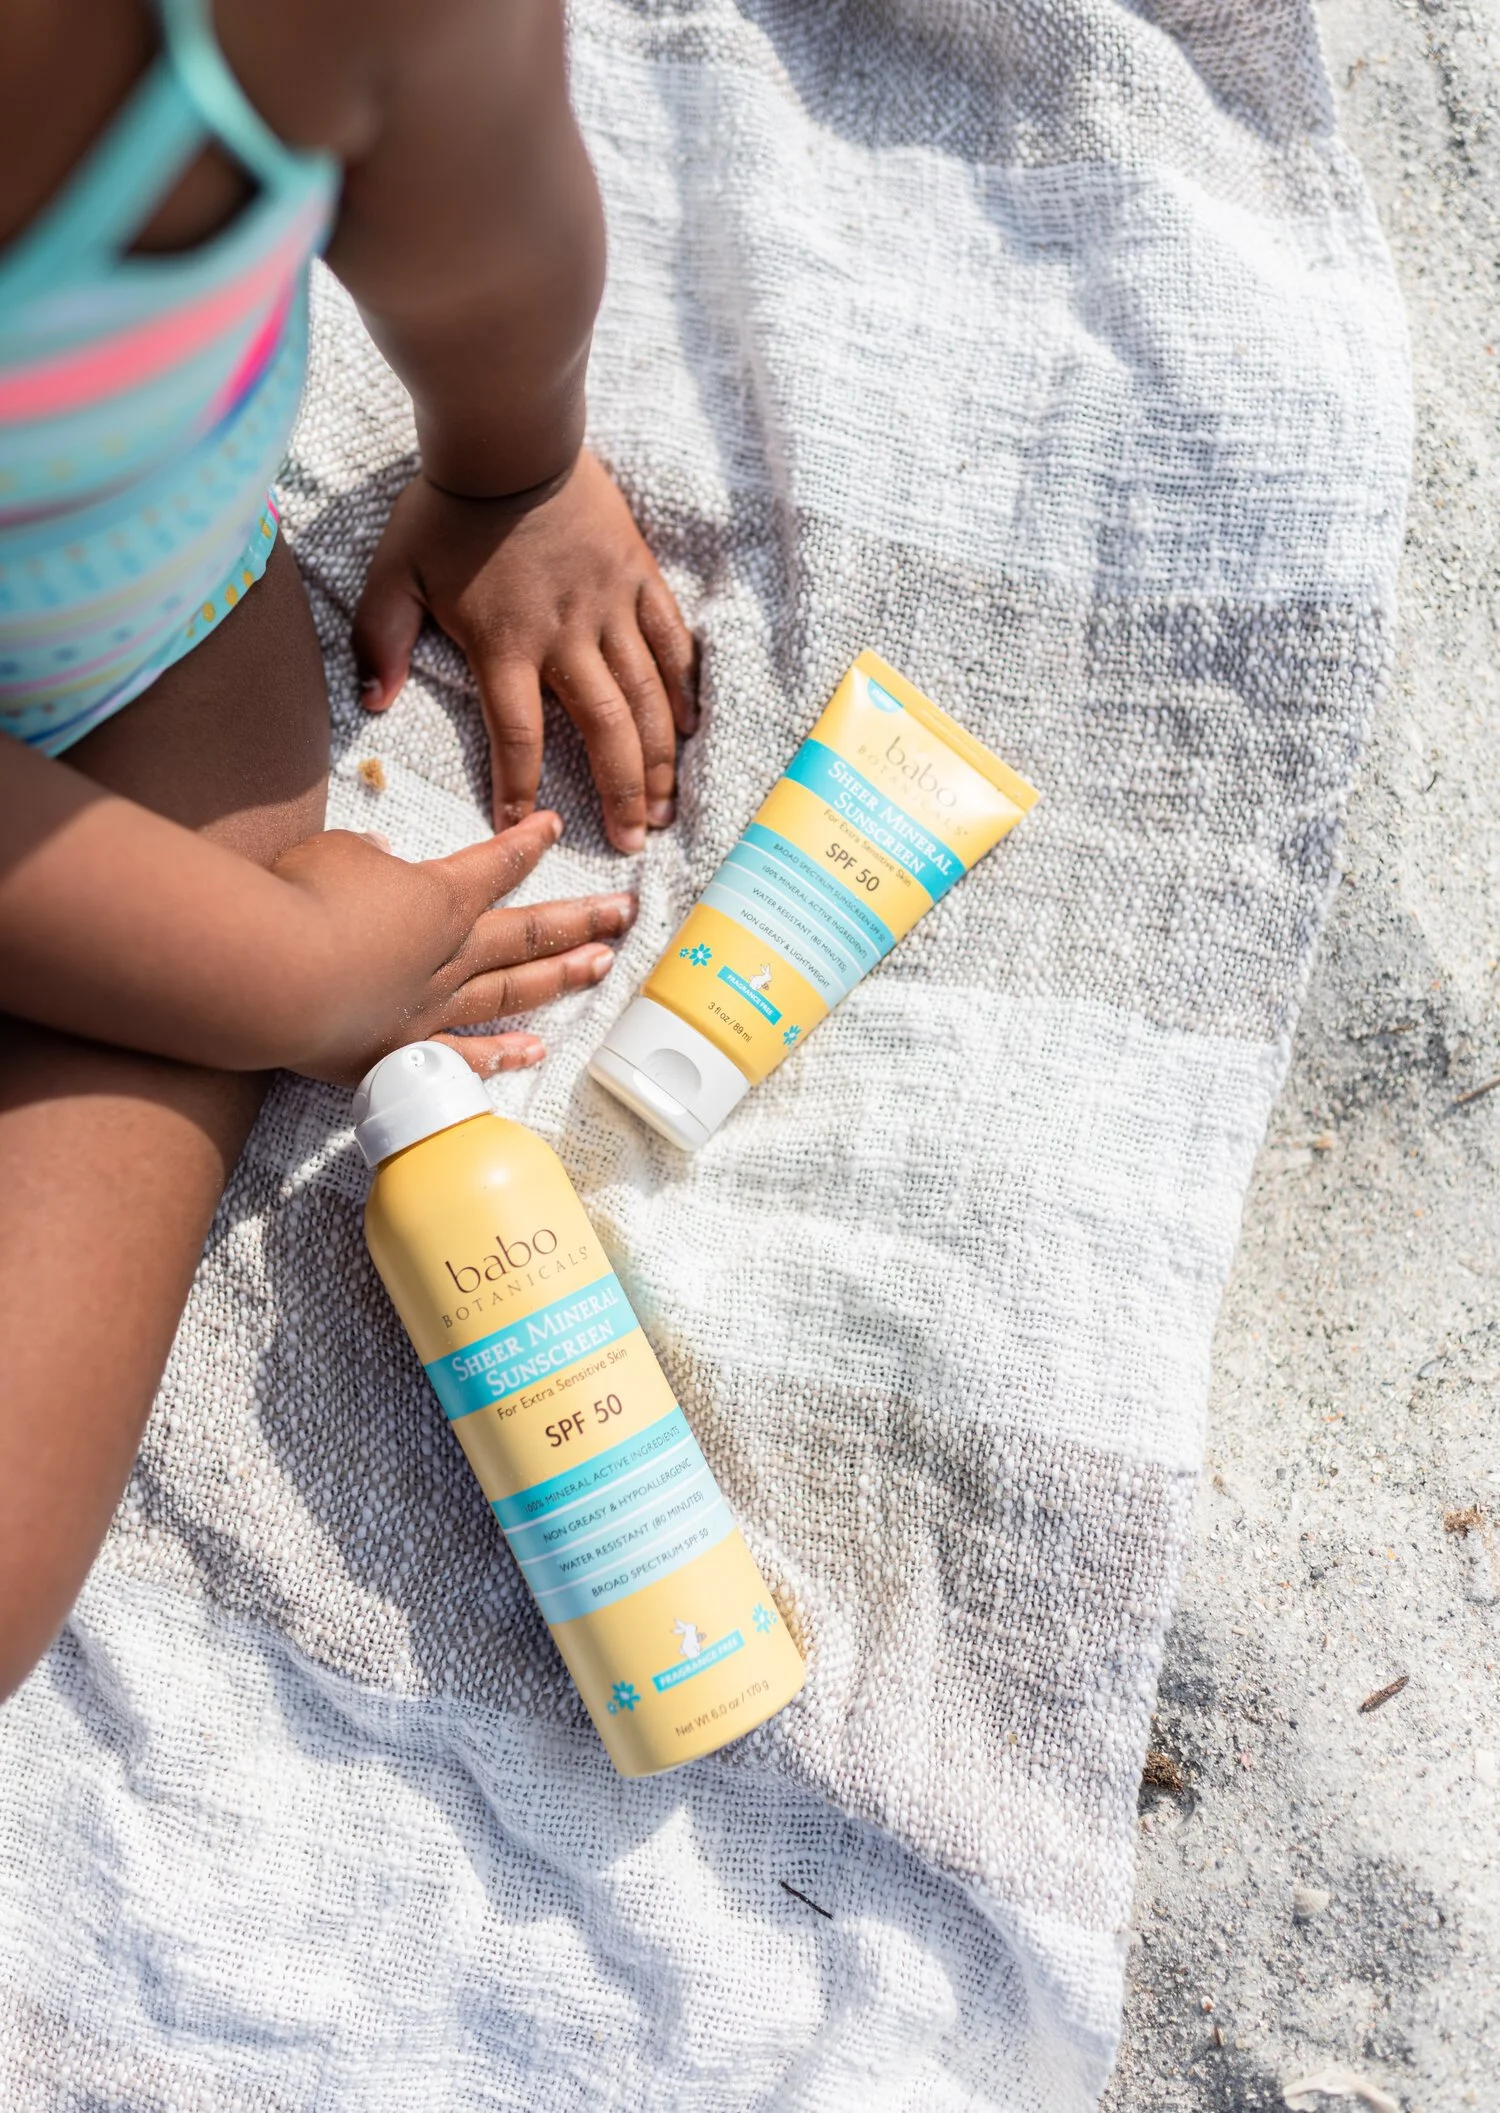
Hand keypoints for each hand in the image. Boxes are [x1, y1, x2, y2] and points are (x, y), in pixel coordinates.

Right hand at [272, 810, 634, 1082]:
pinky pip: (467, 1057)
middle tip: (625, 913)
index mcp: (438, 896)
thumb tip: (379, 858)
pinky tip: (535, 1052)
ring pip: (514, 991)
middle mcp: (450, 953)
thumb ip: (365, 857)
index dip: (528, 844)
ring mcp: (433, 1008)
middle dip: (582, 918)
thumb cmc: (299, 900)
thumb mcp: (334, 854)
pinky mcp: (404, 1053)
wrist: (275, 975)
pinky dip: (502, 1054)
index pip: (495, 864)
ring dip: (561, 978)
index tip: (557, 828)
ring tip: (601, 968)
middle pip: (530, 931)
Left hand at [353, 450, 697, 852]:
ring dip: (659, 758)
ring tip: (665, 807)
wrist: (509, 437)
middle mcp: (565, 634)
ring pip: (647, 696)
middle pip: (602, 729)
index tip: (520, 832)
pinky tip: (688, 731)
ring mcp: (609, 606)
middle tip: (631, 843)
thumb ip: (379, 641)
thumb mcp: (393, 574)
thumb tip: (374, 704)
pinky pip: (671, 642)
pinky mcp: (638, 578)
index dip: (518, 789)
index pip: (516, 736)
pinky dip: (683, 689)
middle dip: (620, 793)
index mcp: (504, 643)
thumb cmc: (446, 510)